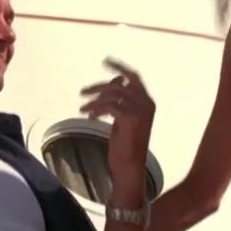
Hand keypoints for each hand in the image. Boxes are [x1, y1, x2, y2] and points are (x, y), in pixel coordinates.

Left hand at [79, 58, 155, 201]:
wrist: (129, 169)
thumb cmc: (125, 146)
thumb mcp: (122, 119)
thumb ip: (119, 100)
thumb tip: (115, 81)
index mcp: (148, 103)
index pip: (134, 78)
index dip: (120, 68)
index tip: (105, 61)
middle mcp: (147, 104)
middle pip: (120, 85)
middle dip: (99, 86)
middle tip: (83, 92)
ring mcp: (141, 112)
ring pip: (113, 94)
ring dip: (94, 100)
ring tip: (82, 107)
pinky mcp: (131, 120)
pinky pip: (109, 106)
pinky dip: (96, 109)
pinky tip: (89, 116)